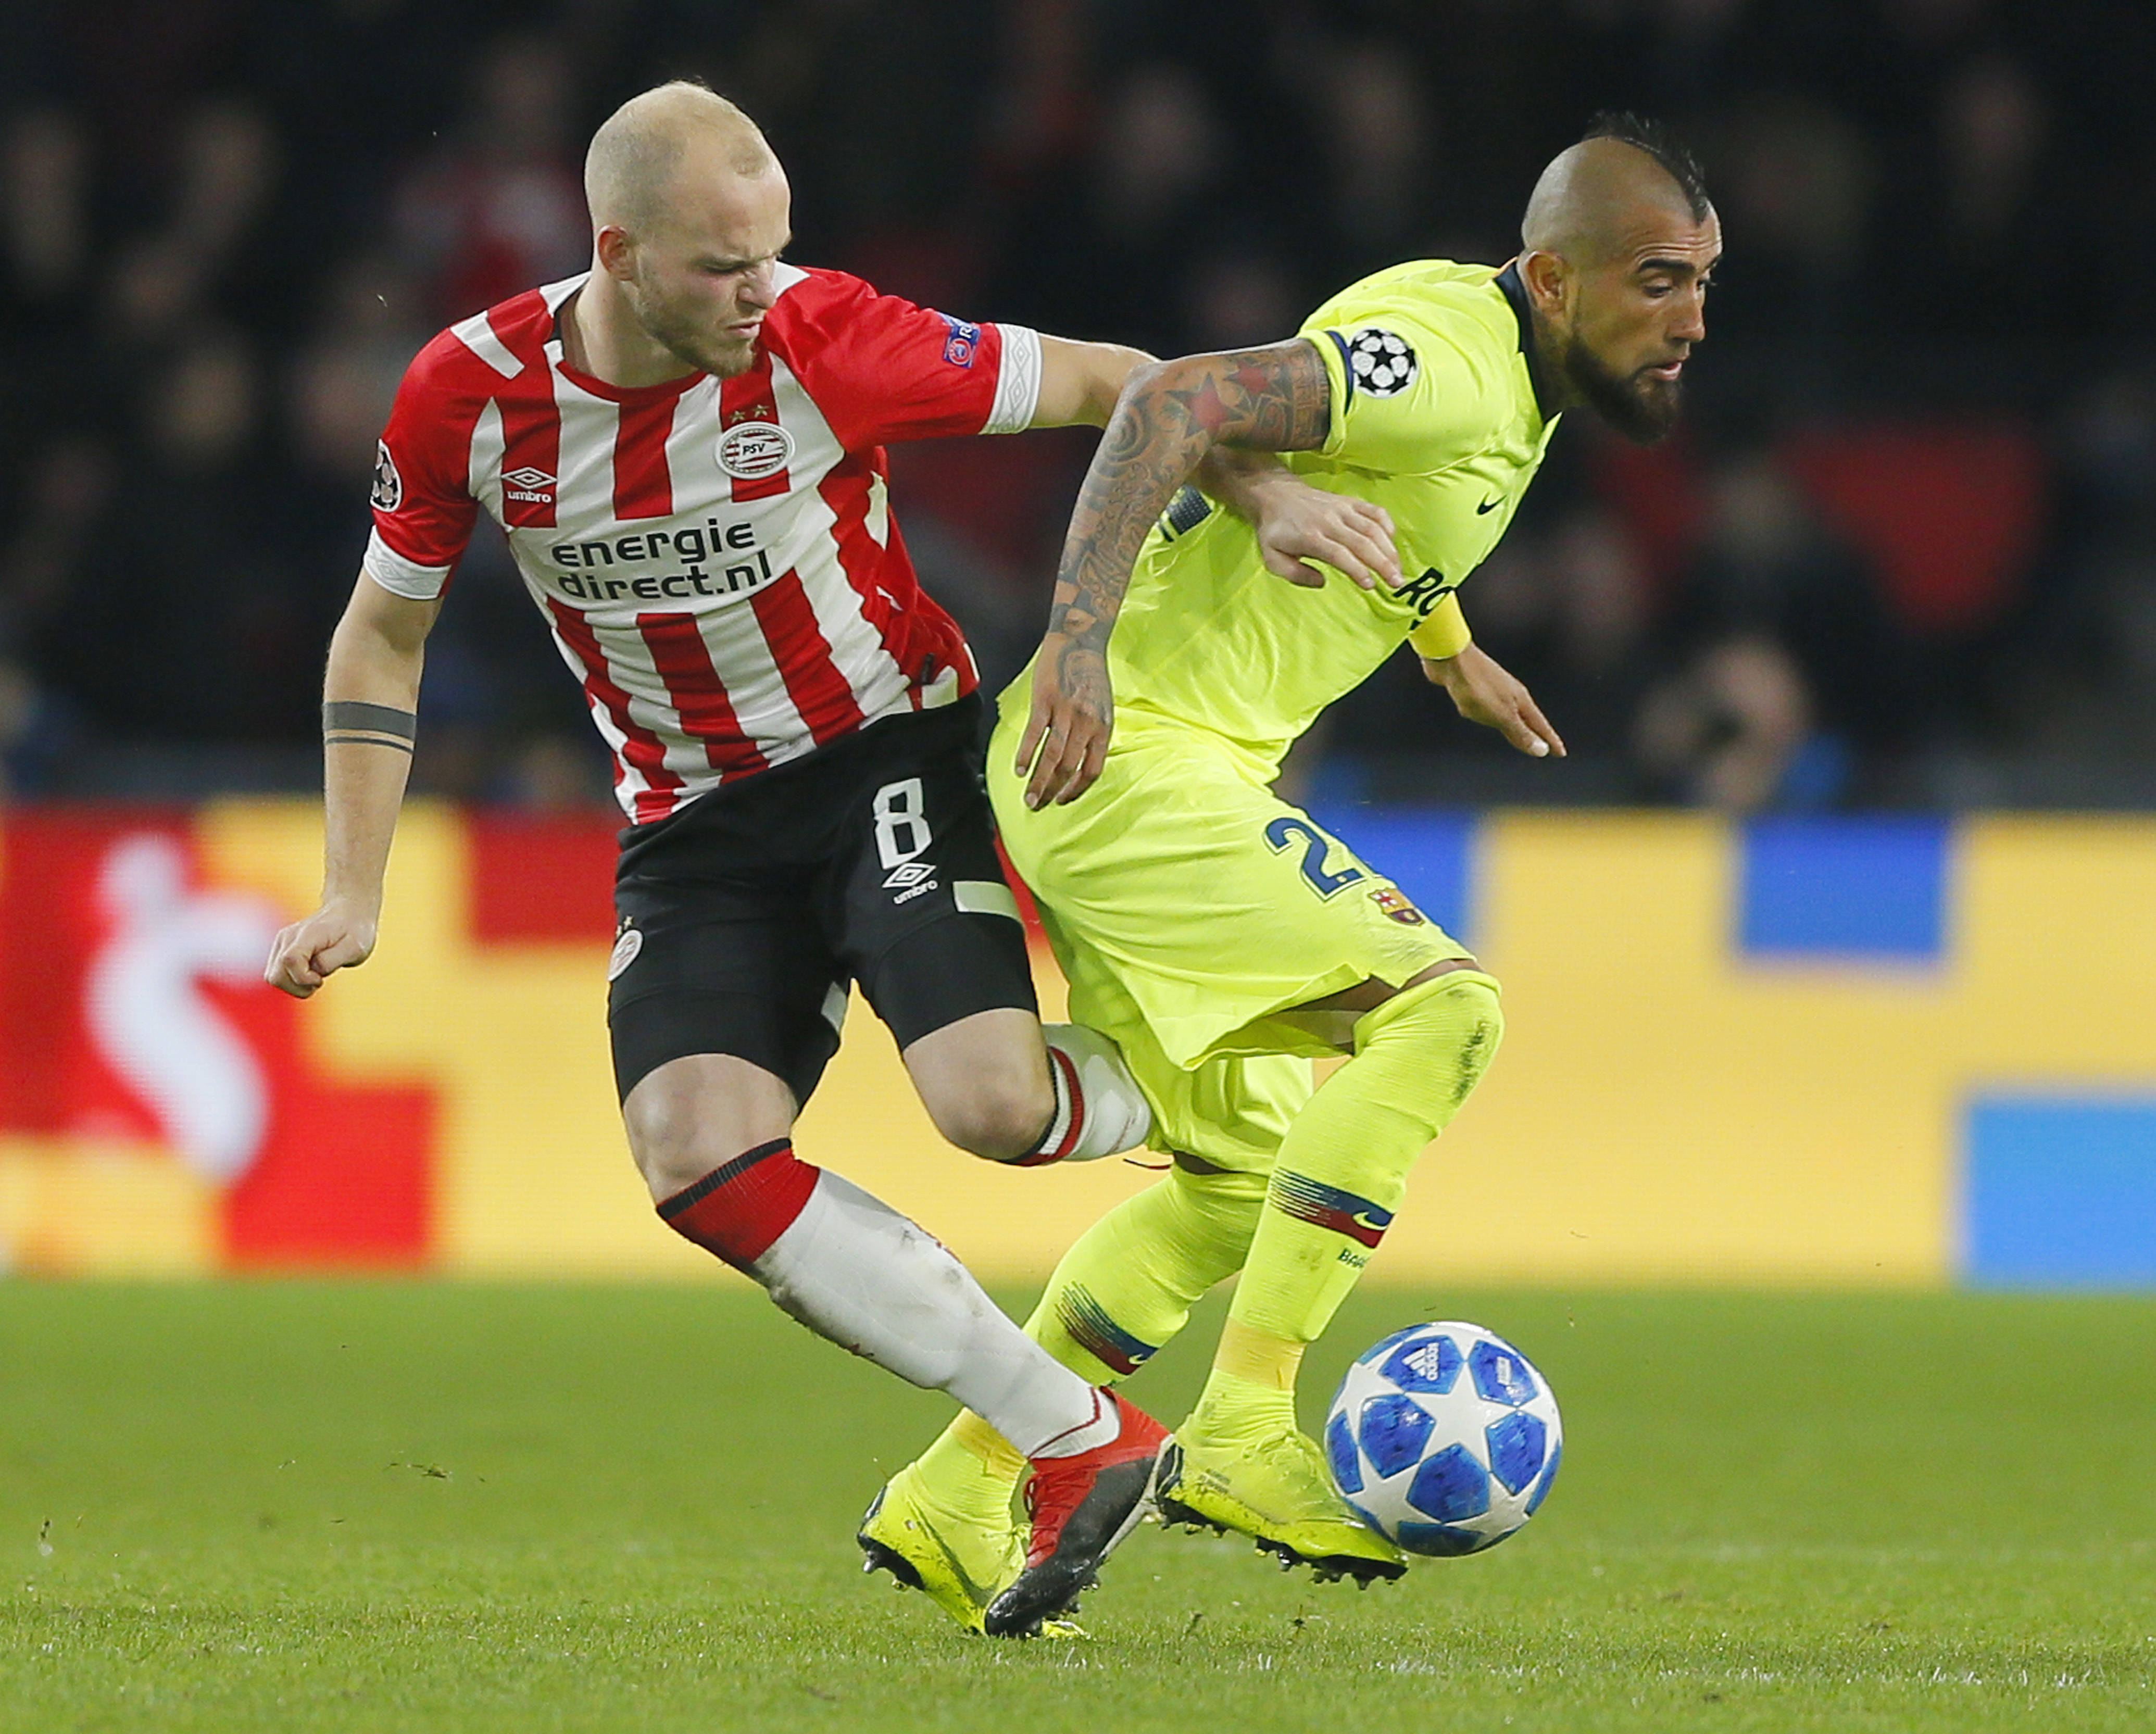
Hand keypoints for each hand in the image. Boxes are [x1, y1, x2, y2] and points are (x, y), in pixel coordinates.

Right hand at [264, 899, 378, 998]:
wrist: (348, 913)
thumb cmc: (355, 931)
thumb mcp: (355, 948)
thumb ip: (331, 960)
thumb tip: (313, 971)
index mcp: (307, 935)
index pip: (290, 960)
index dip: (303, 978)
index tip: (320, 978)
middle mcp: (288, 938)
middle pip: (276, 975)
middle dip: (298, 986)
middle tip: (320, 979)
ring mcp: (282, 943)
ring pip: (274, 978)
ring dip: (295, 986)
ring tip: (316, 976)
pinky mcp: (281, 950)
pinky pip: (278, 975)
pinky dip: (293, 981)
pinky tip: (310, 974)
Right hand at [1014, 632, 1111, 807]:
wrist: (1079, 641)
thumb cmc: (1090, 677)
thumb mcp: (1103, 709)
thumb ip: (1095, 736)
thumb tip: (1082, 766)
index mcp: (1104, 728)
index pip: (1092, 770)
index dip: (1077, 790)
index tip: (1063, 801)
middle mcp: (1087, 723)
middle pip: (1070, 768)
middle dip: (1053, 792)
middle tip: (1039, 806)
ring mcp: (1066, 712)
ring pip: (1052, 756)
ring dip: (1039, 781)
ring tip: (1029, 799)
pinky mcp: (1046, 700)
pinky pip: (1035, 734)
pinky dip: (1026, 754)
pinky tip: (1019, 770)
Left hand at [1250, 479, 1399, 591]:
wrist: (1275, 494)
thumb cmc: (1275, 531)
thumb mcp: (1272, 559)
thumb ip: (1295, 575)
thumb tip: (1322, 582)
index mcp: (1310, 537)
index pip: (1340, 554)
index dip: (1357, 570)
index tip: (1370, 585)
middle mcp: (1329, 521)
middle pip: (1362, 543)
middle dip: (1383, 564)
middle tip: (1397, 583)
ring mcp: (1341, 509)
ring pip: (1373, 528)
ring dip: (1389, 550)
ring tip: (1399, 570)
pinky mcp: (1349, 502)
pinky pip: (1374, 511)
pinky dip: (1387, 524)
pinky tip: (1392, 541)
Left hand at [1424, 643, 1565, 758]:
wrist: (1450, 658)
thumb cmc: (1477, 687)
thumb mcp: (1501, 715)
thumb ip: (1520, 732)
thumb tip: (1542, 751)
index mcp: (1519, 701)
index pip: (1540, 726)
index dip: (1550, 741)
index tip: (1561, 753)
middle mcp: (1509, 694)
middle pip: (1526, 720)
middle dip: (1536, 734)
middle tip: (1546, 747)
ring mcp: (1492, 689)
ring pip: (1506, 712)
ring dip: (1514, 724)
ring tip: (1519, 733)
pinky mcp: (1473, 687)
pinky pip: (1484, 706)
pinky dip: (1488, 715)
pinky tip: (1479, 713)